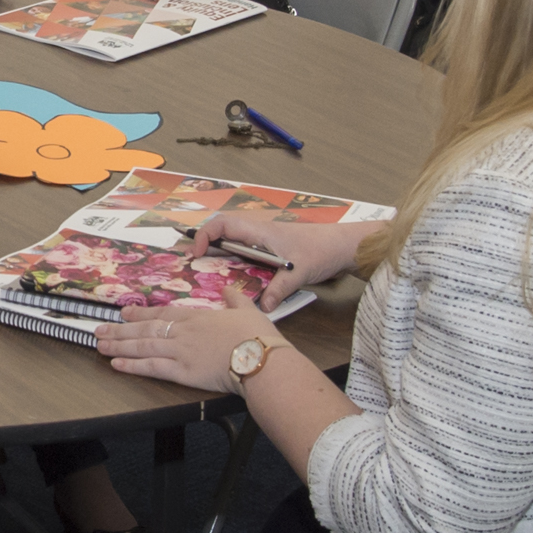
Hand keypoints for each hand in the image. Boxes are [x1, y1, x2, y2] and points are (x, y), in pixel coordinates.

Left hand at [96, 293, 283, 393]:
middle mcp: (183, 332)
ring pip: (143, 347)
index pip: (163, 312)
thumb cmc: (257, 335)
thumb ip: (234, 299)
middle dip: (120, 330)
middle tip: (100, 330)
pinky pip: (152, 368)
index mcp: (197, 317)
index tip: (124, 313)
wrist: (260, 358)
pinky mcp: (183, 373)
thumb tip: (228, 289)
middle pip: (146, 329)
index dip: (141, 313)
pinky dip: (132, 366)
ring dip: (119, 346)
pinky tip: (116, 365)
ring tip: (100, 345)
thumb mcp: (247, 309)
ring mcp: (181, 352)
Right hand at [195, 214, 376, 299]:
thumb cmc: (321, 250)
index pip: (223, 224)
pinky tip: (230, 281)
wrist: (343, 246)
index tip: (197, 254)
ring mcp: (263, 243)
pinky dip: (233, 265)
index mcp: (260, 231)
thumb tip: (264, 308)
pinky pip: (244, 256)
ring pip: (232, 245)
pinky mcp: (270, 252)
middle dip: (204, 248)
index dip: (205, 235)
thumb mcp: (299, 271)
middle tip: (189, 266)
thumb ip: (279, 289)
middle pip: (222, 234)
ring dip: (217, 257)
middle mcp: (258, 234)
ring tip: (201, 274)